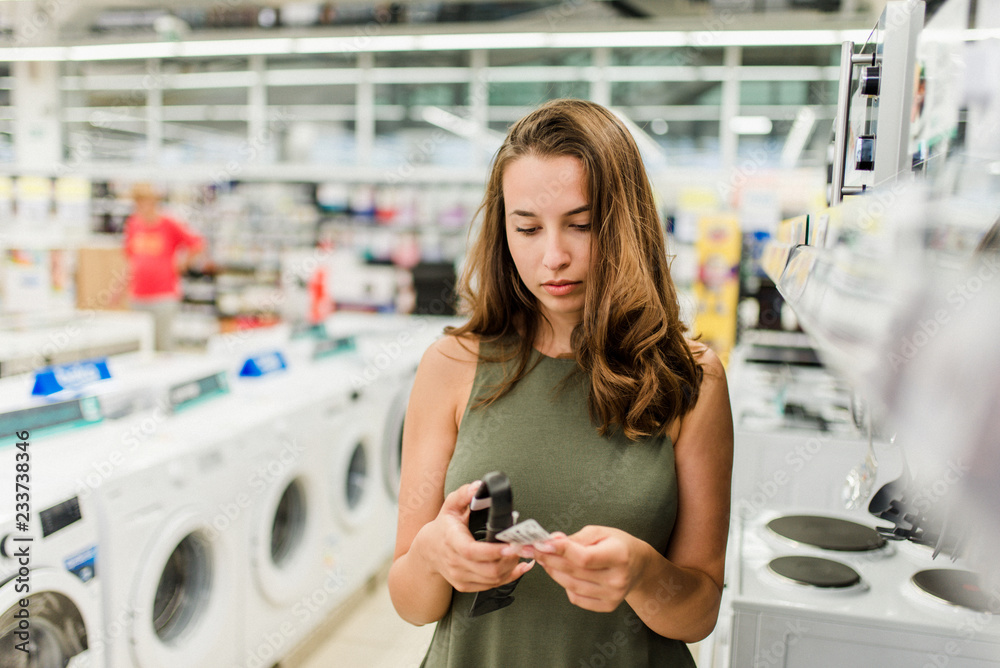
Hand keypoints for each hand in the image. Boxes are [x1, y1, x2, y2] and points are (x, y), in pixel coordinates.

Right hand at [416, 481, 534, 592]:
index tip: (511, 545)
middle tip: (521, 546)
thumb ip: (464, 494)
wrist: (428, 550)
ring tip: (519, 553)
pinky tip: (517, 567)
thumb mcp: (451, 506)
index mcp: (451, 541)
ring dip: (511, 568)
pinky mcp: (465, 585)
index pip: (472, 551)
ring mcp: (459, 577)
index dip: (494, 551)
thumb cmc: (443, 526)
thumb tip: (478, 487)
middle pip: (488, 569)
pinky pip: (491, 586)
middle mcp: (454, 562)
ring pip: (492, 580)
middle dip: (509, 559)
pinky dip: (508, 577)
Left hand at [530, 525, 648, 611]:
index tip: (541, 543)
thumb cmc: (619, 545)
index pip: (583, 557)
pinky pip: (577, 598)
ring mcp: (613, 595)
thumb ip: (576, 538)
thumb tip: (552, 541)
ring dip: (553, 571)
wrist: (640, 566)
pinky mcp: (608, 605)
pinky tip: (561, 573)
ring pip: (571, 585)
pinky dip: (565, 585)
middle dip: (549, 559)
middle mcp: (617, 579)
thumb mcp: (601, 532)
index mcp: (619, 555)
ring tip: (544, 559)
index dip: (560, 551)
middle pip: (574, 571)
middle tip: (532, 549)